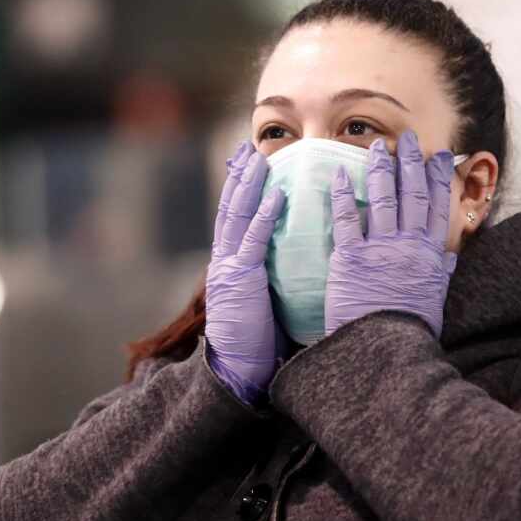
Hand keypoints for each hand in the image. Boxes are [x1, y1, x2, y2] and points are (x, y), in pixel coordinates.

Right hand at [205, 141, 286, 403]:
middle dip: (240, 176)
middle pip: (231, 208)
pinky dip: (263, 216)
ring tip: (259, 158)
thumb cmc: (258, 343)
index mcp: (230, 266)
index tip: (249, 165)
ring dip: (249, 184)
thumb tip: (296, 262)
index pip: (234, 219)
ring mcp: (229, 269)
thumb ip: (271, 278)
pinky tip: (276, 195)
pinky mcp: (240, 281)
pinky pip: (252, 241)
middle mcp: (224, 261)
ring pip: (236, 215)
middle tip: (248, 149)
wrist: (238, 371)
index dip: (240, 190)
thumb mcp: (264, 302)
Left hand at [325, 131, 456, 338]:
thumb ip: (439, 274)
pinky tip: (342, 175)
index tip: (441, 156)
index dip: (440, 178)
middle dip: (411, 163)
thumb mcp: (433, 300)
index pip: (438, 207)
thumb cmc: (408, 330)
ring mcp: (380, 249)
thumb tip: (450, 257)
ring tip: (376, 147)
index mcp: (430, 255)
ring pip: (383, 199)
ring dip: (381, 169)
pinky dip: (345, 195)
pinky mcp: (350, 258)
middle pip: (412, 194)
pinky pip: (347, 220)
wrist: (383, 350)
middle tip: (407, 139)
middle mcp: (408, 246)